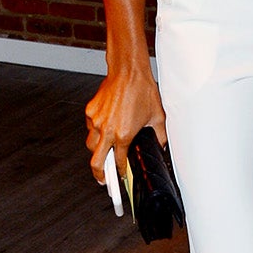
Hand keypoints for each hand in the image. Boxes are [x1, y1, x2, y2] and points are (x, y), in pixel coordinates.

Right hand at [85, 70, 166, 184]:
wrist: (128, 72)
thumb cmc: (142, 90)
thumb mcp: (158, 117)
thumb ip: (159, 135)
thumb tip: (161, 145)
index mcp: (123, 135)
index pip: (118, 162)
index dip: (120, 172)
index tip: (121, 176)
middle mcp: (107, 130)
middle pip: (96, 162)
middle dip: (99, 174)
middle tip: (104, 180)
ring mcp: (96, 121)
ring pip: (91, 144)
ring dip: (97, 150)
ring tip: (104, 152)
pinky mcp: (90, 111)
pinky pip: (90, 126)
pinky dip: (96, 130)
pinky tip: (105, 126)